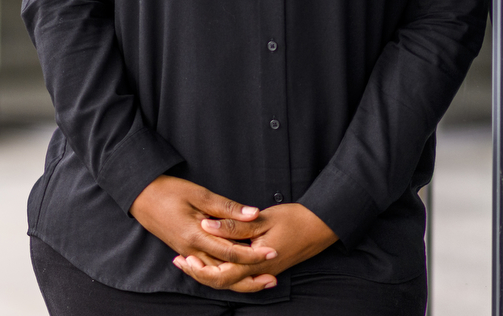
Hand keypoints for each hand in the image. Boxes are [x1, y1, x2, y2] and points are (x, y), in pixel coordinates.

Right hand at [128, 175, 277, 291]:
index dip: (253, 255)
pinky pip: (206, 268)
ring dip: (237, 278)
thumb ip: (227, 208)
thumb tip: (254, 213)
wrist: (141, 197)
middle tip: (271, 277)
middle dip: (248, 276)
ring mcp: (187, 253)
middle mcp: (191, 250)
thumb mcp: (200, 194)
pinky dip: (223, 272)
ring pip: (215, 275)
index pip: (230, 252)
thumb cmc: (169, 191)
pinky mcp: (185, 251)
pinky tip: (236, 271)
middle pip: (223, 272)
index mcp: (196, 236)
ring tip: (259, 278)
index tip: (272, 252)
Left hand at [175, 202, 338, 291]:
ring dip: (209, 273)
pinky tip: (214, 261)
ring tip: (191, 261)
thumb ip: (234, 226)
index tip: (184, 257)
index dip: (199, 269)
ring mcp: (263, 273)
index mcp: (255, 262)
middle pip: (222, 283)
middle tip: (181, 261)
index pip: (220, 275)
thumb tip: (207, 226)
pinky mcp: (266, 268)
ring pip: (231, 282)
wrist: (321, 226)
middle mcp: (258, 272)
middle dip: (199, 274)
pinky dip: (223, 271)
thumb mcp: (262, 219)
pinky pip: (240, 277)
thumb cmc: (295, 219)